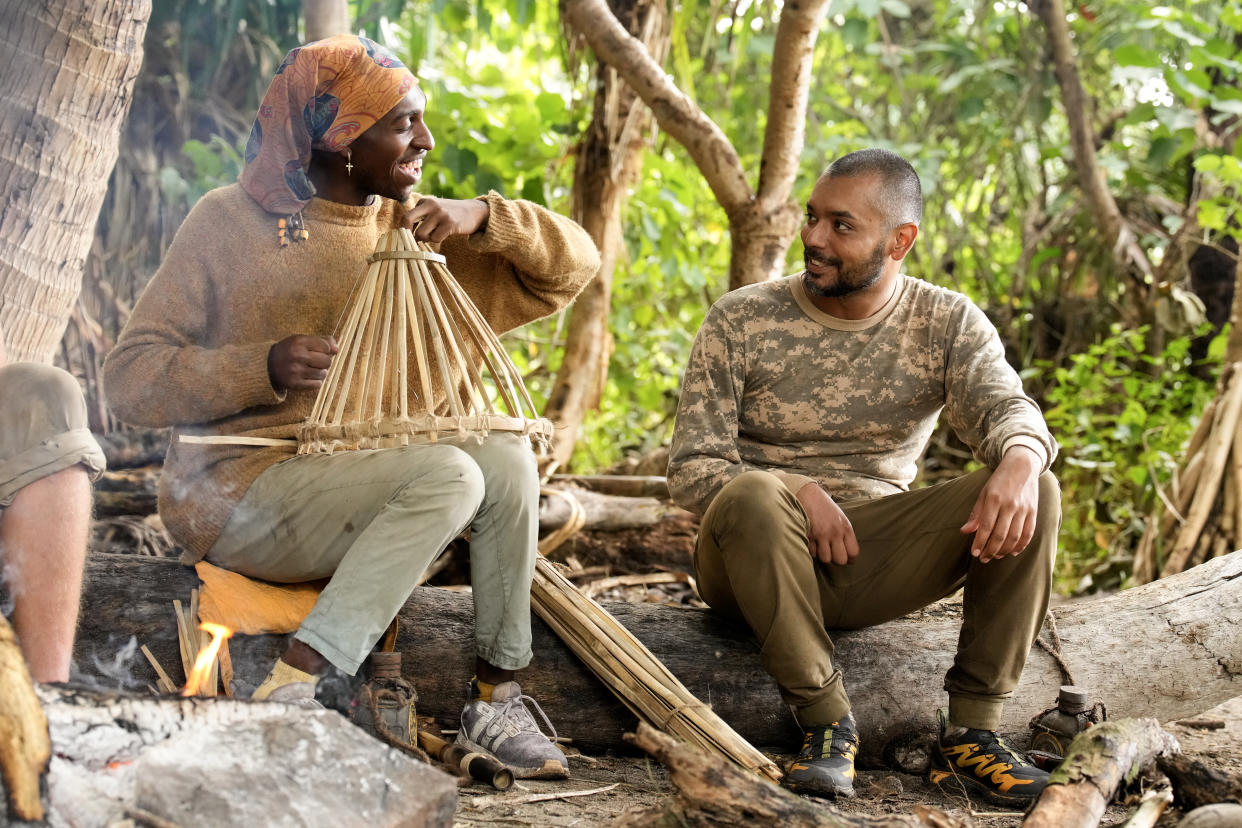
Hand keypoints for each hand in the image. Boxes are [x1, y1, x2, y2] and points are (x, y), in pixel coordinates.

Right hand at [267, 335, 337, 391]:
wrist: (267, 365)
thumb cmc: (289, 350)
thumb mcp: (302, 340)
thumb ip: (321, 341)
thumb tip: (337, 349)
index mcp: (299, 342)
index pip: (326, 347)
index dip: (325, 350)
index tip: (318, 351)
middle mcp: (298, 356)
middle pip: (327, 361)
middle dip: (325, 362)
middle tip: (316, 361)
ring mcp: (296, 371)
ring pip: (323, 374)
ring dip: (320, 372)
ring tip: (312, 369)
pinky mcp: (295, 384)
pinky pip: (317, 384)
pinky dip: (316, 381)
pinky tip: (308, 377)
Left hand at [401, 197, 488, 242]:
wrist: (475, 211)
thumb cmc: (451, 214)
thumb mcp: (435, 209)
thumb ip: (421, 217)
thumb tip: (405, 235)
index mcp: (425, 201)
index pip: (406, 216)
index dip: (404, 230)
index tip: (408, 238)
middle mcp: (431, 205)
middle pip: (408, 220)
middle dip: (409, 234)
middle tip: (415, 241)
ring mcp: (441, 214)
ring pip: (421, 233)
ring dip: (426, 239)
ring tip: (435, 235)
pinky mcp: (450, 224)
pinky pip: (435, 238)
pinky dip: (437, 240)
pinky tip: (444, 235)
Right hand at [795, 482, 859, 565]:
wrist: (807, 493)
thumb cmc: (824, 506)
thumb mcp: (840, 518)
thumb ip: (844, 534)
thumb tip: (848, 555)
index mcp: (846, 527)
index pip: (854, 552)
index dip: (850, 558)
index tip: (846, 557)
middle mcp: (835, 532)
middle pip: (840, 560)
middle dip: (835, 559)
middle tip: (831, 553)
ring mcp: (821, 534)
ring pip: (825, 559)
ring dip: (822, 555)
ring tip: (820, 547)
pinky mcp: (808, 535)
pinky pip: (812, 552)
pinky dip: (811, 550)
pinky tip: (811, 542)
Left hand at [961, 447, 1040, 562]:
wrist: (1022, 466)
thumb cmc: (999, 481)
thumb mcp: (984, 493)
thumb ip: (976, 513)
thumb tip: (965, 532)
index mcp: (994, 499)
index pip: (986, 527)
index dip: (980, 542)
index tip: (974, 553)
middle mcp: (1010, 505)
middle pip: (1000, 535)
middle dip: (991, 550)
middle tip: (983, 559)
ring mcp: (1024, 509)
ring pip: (1014, 537)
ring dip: (1004, 550)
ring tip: (995, 556)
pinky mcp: (1034, 511)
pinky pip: (1028, 533)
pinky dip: (1021, 545)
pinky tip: (1012, 552)